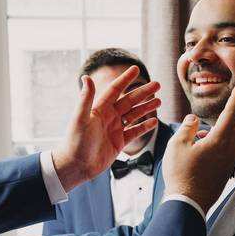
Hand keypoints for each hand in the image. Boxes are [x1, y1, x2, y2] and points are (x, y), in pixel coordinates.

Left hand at [51, 65, 160, 190]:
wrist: (76, 166)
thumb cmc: (75, 142)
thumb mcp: (80, 118)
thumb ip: (85, 98)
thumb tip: (86, 77)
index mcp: (99, 108)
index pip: (115, 90)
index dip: (125, 79)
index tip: (136, 69)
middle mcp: (108, 117)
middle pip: (129, 101)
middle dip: (143, 92)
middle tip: (157, 84)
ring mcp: (114, 129)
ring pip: (134, 115)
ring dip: (146, 107)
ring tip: (159, 101)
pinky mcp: (119, 143)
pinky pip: (134, 132)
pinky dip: (144, 127)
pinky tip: (154, 121)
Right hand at [162, 81, 234, 212]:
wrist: (188, 202)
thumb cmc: (180, 174)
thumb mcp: (177, 145)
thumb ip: (187, 128)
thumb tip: (193, 119)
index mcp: (219, 140)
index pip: (232, 113)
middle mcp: (229, 150)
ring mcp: (229, 161)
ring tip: (224, 117)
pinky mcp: (225, 170)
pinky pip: (231, 148)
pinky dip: (227, 137)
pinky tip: (211, 139)